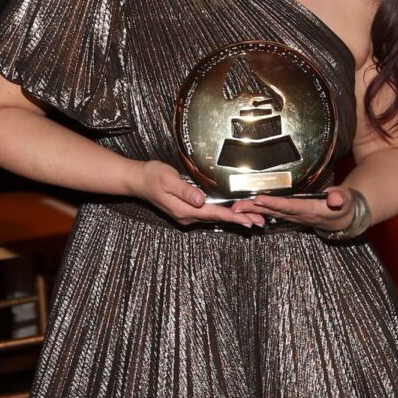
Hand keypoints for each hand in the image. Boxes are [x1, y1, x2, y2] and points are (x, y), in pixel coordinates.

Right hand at [130, 160, 263, 227]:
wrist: (137, 180)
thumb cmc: (151, 176)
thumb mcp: (168, 179)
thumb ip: (185, 190)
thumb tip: (201, 200)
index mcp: (184, 210)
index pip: (214, 214)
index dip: (233, 217)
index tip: (249, 221)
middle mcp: (186, 216)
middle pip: (217, 219)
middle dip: (239, 220)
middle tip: (261, 222)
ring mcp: (186, 215)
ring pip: (214, 218)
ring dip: (233, 218)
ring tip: (253, 219)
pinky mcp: (186, 211)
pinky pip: (208, 215)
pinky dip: (223, 215)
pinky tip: (233, 214)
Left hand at [230, 185, 356, 233]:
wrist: (343, 219)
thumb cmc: (344, 206)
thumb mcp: (346, 200)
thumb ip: (341, 198)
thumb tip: (336, 198)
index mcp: (310, 209)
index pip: (289, 206)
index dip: (274, 203)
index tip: (258, 199)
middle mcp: (298, 216)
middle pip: (273, 212)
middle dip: (254, 209)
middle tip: (235, 207)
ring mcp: (293, 217)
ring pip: (270, 214)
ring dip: (252, 211)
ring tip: (235, 208)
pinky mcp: (291, 216)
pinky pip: (272, 214)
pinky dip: (259, 211)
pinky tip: (247, 209)